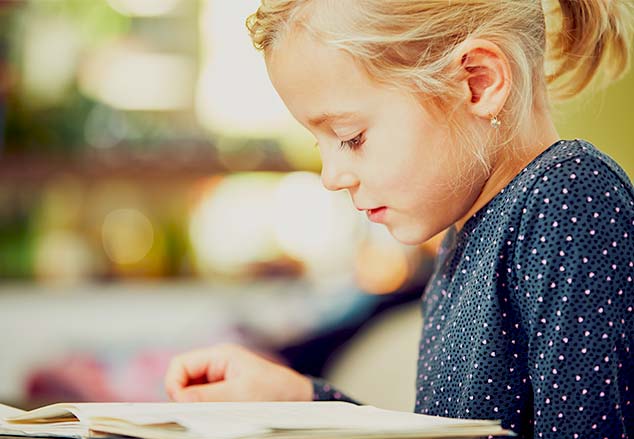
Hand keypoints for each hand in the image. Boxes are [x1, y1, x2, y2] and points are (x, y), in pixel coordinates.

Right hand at [164, 343, 312, 401]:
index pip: (181, 364)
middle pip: (184, 379)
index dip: (175, 384)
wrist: (298, 399)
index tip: (183, 404)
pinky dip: (206, 411)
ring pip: (192, 393)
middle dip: (186, 397)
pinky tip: (219, 417)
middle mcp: (217, 366)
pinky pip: (205, 402)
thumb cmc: (275, 390)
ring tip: (214, 414)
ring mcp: (220, 380)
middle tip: (198, 413)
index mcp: (219, 356)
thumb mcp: (240, 393)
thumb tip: (181, 398)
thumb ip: (208, 396)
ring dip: (197, 405)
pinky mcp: (224, 394)